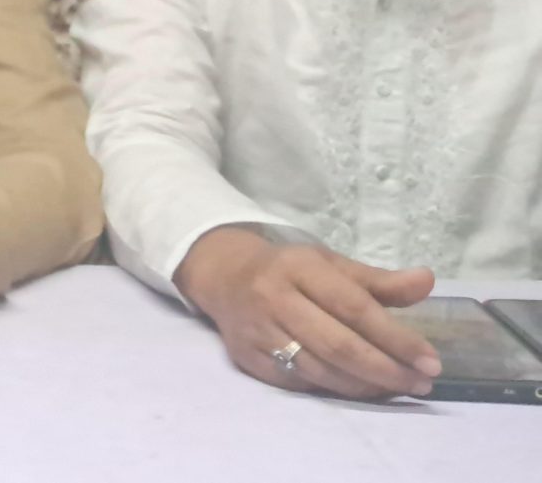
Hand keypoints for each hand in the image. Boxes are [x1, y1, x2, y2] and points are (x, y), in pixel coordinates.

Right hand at [174, 225, 438, 399]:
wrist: (224, 276)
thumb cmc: (290, 271)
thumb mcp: (332, 264)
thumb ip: (379, 280)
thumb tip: (426, 281)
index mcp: (299, 267)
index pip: (354, 307)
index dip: (396, 337)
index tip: (430, 360)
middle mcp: (273, 298)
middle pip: (338, 345)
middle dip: (386, 370)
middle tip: (422, 382)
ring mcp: (257, 331)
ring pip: (320, 370)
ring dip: (365, 386)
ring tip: (399, 388)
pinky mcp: (247, 357)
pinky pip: (299, 383)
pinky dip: (335, 390)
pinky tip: (361, 389)